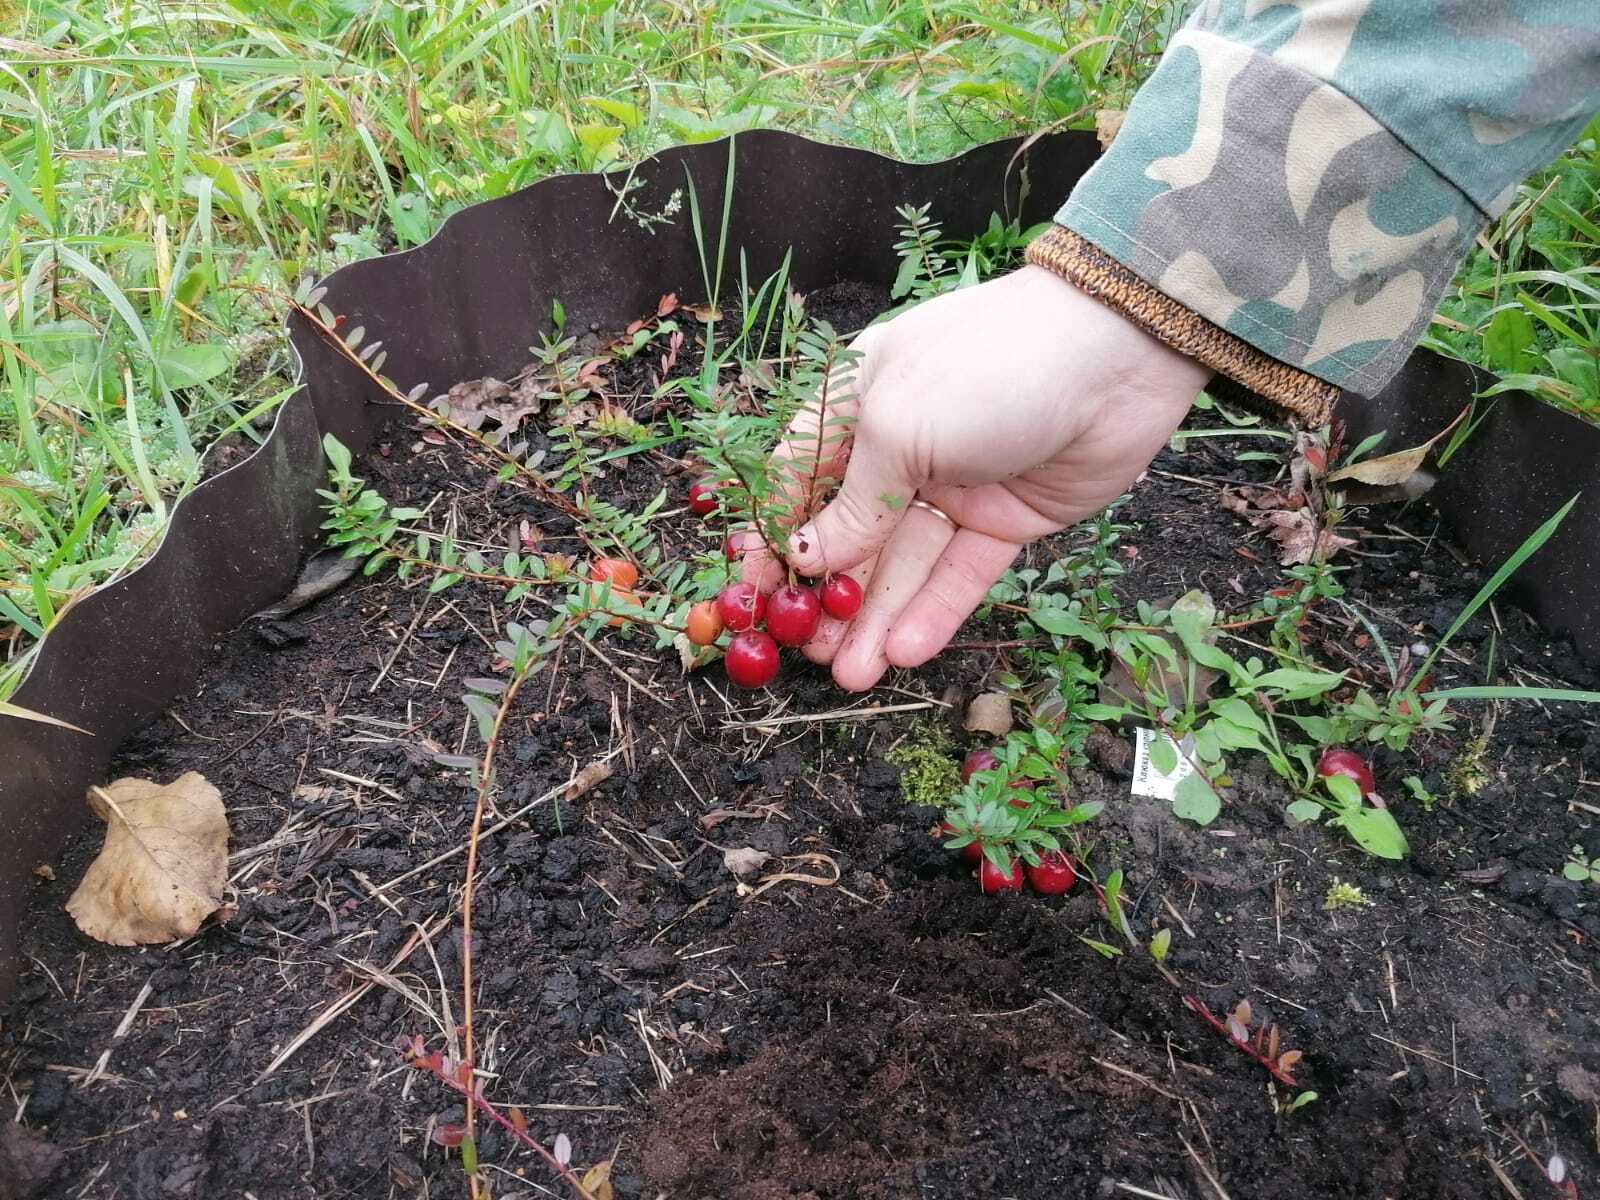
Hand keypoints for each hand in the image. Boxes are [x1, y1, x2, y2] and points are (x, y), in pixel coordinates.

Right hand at [743, 264, 1209, 690]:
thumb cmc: (988, 368)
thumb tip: (806, 558)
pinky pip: (958, 573)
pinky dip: (932, 612)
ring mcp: (953, 487)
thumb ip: (852, 500)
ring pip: (901, 564)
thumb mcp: (897, 427)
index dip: (776, 535)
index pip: (797, 478)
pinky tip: (904, 651)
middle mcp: (899, 448)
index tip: (756, 592)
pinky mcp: (1004, 520)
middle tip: (808, 652)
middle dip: (827, 595)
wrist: (1117, 358)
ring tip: (851, 675)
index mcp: (856, 403)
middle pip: (849, 534)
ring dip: (874, 619)